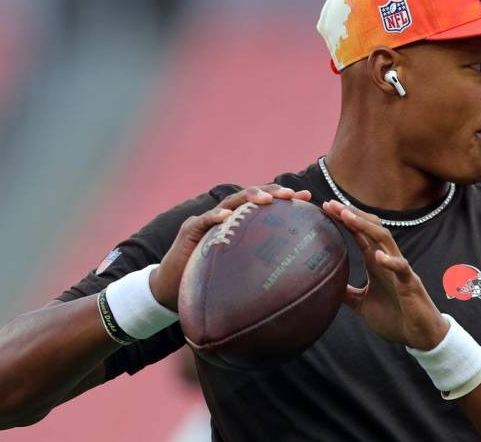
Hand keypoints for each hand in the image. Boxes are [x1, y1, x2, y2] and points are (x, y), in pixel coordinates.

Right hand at [150, 185, 310, 310]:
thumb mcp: (240, 273)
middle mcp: (226, 216)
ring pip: (231, 201)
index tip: (308, 199)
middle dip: (273, 192)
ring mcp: (208, 221)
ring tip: (266, 200)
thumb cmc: (209, 281)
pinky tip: (226, 216)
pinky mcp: (191, 229)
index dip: (285, 199)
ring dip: (249, 197)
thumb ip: (260, 269)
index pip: (266, 206)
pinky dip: (215, 216)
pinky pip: (204, 220)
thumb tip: (295, 282)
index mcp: (240, 223)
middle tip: (292, 195)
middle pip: (252, 197)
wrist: (172, 288)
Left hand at [322, 200, 448, 349]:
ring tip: (348, 217)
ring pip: (385, 240)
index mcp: (376, 263)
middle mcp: (387, 260)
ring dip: (366, 227)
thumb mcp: (362, 304)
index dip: (346, 220)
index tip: (328, 207)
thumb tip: (324, 286)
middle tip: (332, 204)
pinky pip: (402, 268)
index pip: (360, 234)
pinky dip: (390, 261)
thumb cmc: (395, 318)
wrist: (420, 336)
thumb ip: (346, 293)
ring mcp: (399, 270)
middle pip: (371, 229)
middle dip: (352, 215)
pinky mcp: (410, 284)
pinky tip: (378, 256)